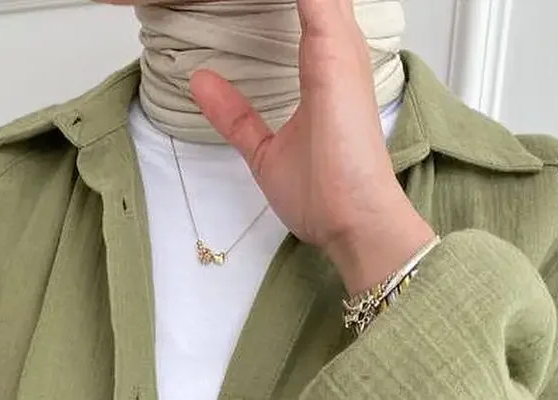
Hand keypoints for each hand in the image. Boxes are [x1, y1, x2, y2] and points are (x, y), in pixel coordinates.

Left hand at [188, 0, 436, 293]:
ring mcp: (339, 44)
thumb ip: (237, 115)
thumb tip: (203, 83)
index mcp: (327, 67)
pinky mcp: (333, 47)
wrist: (355, 220)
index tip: (240, 0)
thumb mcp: (265, 151)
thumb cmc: (328, 195)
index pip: (306, 8)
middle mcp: (339, 49)